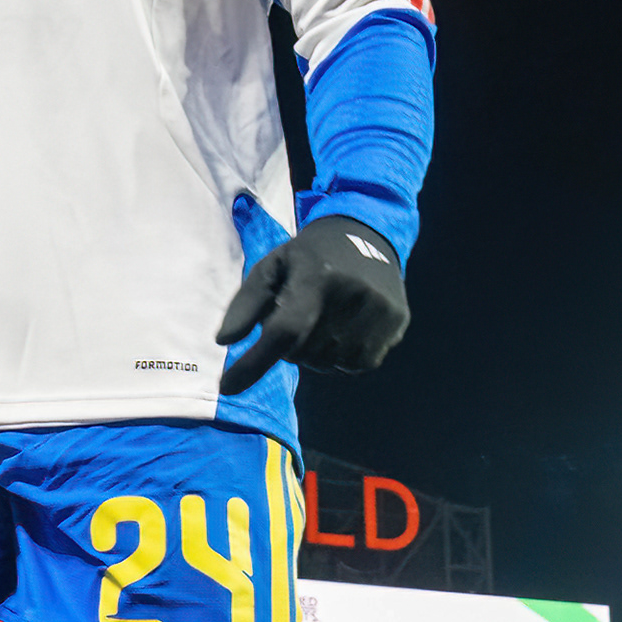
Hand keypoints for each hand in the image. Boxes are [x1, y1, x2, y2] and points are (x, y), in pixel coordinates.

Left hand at [217, 214, 409, 394]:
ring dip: (315, 353)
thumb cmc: (310, 256)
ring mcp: (380, 312)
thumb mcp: (272, 266)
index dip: (254, 363)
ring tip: (321, 320)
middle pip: (303, 353)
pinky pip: (356, 365)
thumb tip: (223, 341)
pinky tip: (343, 328)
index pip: (283, 331)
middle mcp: (352, 296)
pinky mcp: (397, 323)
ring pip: (328, 364)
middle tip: (298, 315)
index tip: (227, 386)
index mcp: (317, 277)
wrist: (369, 235)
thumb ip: (246, 302)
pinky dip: (341, 356)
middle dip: (289, 345)